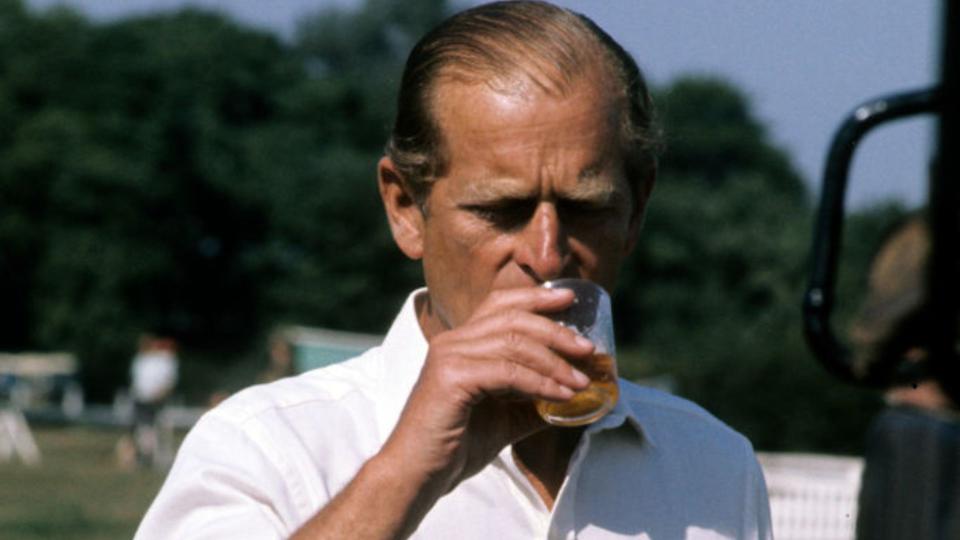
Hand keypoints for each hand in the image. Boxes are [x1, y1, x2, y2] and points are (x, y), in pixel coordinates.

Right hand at [382, 286, 594, 494]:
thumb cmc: (456, 446)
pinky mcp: (452, 378)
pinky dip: (540, 382)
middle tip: (588, 348)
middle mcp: (452, 341)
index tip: (570, 297)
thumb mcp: (505, 418)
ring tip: (581, 380)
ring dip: (555, 361)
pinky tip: (561, 396)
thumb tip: (575, 397)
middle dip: (556, 330)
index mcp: (461, 343)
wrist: (418, 475)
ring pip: (513, 343)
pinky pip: (507, 372)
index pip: (500, 304)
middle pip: (513, 319)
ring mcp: (449, 356)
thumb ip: (534, 402)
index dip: (536, 297)